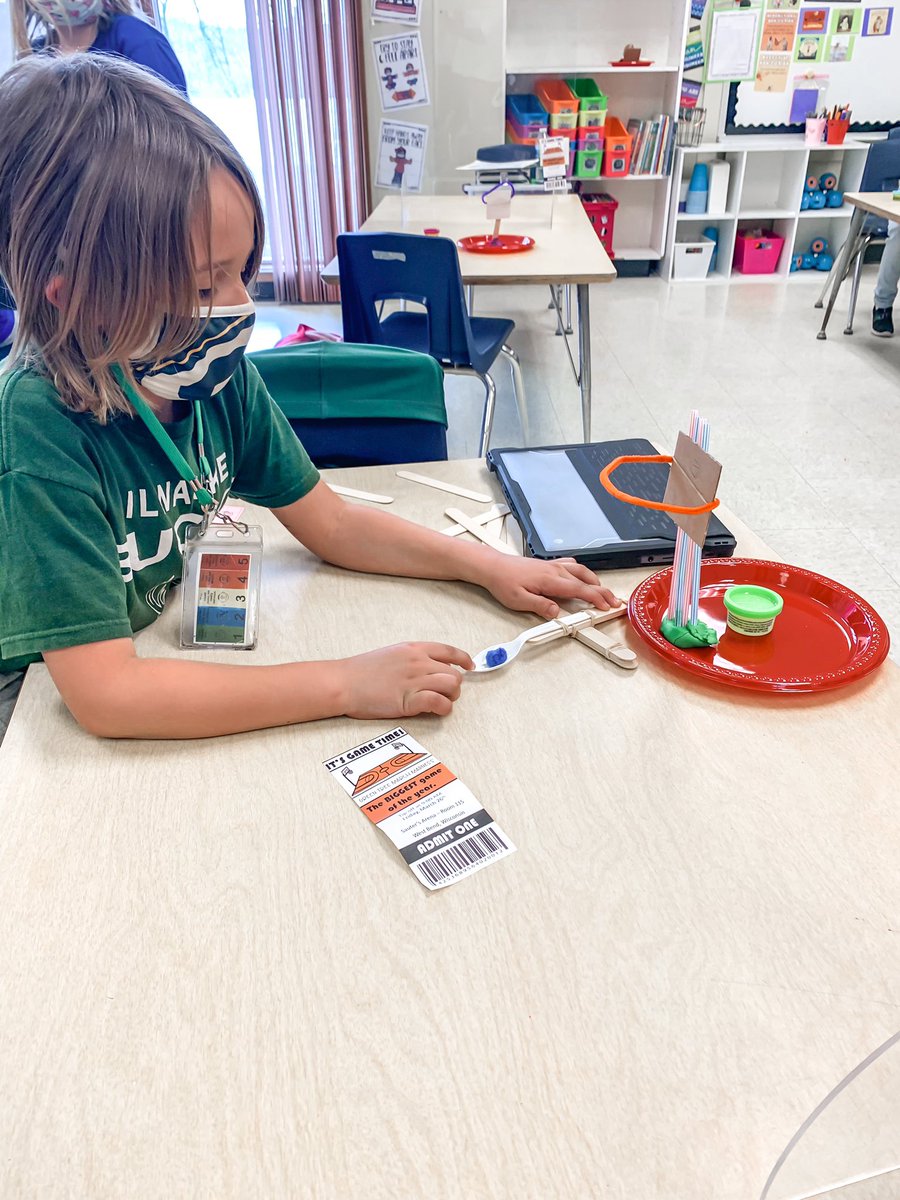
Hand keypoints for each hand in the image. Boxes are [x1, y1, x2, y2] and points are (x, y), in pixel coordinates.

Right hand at [337, 642, 473, 718]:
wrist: (343, 682)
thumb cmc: (361, 671)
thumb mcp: (391, 654)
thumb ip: (412, 658)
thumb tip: (430, 667)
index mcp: (413, 649)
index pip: (448, 650)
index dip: (463, 659)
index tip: (469, 666)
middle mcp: (417, 662)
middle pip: (454, 673)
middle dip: (455, 685)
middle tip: (446, 693)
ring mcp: (413, 681)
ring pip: (451, 686)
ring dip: (451, 697)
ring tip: (439, 702)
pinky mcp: (408, 700)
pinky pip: (439, 702)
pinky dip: (443, 708)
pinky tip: (435, 710)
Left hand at [477, 554, 622, 619]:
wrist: (493, 566)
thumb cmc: (503, 582)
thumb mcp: (518, 600)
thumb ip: (540, 606)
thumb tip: (556, 612)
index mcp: (550, 580)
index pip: (579, 590)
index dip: (596, 598)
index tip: (607, 606)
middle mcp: (554, 570)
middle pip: (585, 581)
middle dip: (602, 592)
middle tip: (613, 602)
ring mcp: (552, 566)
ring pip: (580, 571)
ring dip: (594, 581)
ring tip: (602, 591)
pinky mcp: (548, 565)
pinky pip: (570, 565)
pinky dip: (581, 571)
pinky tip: (582, 576)